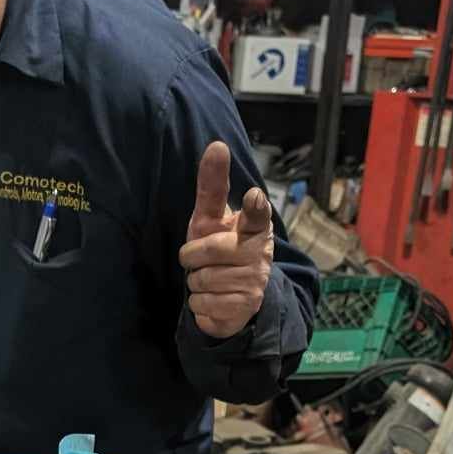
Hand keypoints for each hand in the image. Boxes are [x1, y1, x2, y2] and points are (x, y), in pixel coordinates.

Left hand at [178, 140, 273, 340]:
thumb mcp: (210, 217)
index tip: (253, 196)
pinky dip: (199, 303)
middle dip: (193, 256)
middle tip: (199, 259)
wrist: (232, 296)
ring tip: (209, 279)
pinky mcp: (244, 308)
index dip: (254, 206)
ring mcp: (255, 282)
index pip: (257, 215)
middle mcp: (259, 253)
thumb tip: (216, 145)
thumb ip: (212, 186)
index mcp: (255, 227)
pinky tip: (213, 299)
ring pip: (202, 280)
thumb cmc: (218, 248)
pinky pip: (203, 304)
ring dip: (195, 282)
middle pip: (208, 250)